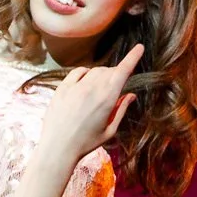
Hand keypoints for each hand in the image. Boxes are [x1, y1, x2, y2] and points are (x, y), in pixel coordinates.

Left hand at [39, 43, 144, 165]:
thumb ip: (121, 110)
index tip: (139, 48)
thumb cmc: (85, 143)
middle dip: (115, 75)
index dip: (132, 58)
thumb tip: (131, 95)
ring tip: (98, 91)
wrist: (57, 148)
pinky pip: (77, 72)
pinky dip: (85, 73)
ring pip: (94, 70)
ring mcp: (75, 87)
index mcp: (107, 99)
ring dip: (101, 75)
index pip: (122, 71)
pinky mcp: (62, 88)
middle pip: (109, 71)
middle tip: (112, 90)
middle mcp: (92, 89)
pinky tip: (85, 82)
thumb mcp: (109, 131)